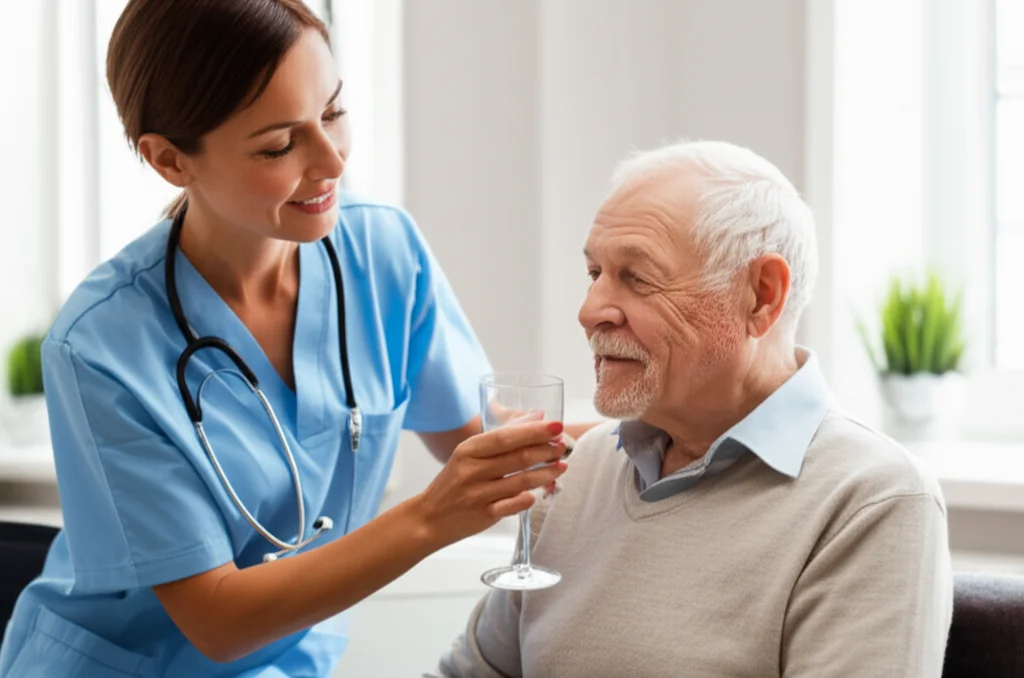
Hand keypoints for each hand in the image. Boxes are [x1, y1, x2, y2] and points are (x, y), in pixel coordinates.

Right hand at [413, 419, 567, 548]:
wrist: (429, 518)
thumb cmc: (454, 482)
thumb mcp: (470, 454)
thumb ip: (503, 434)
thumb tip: (536, 416)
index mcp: (469, 450)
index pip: (506, 436)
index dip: (534, 431)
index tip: (556, 425)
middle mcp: (472, 470)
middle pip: (518, 457)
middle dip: (546, 450)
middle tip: (563, 445)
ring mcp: (478, 494)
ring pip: (521, 481)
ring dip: (546, 473)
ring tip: (561, 466)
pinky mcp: (484, 515)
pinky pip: (513, 506)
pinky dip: (528, 498)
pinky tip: (540, 493)